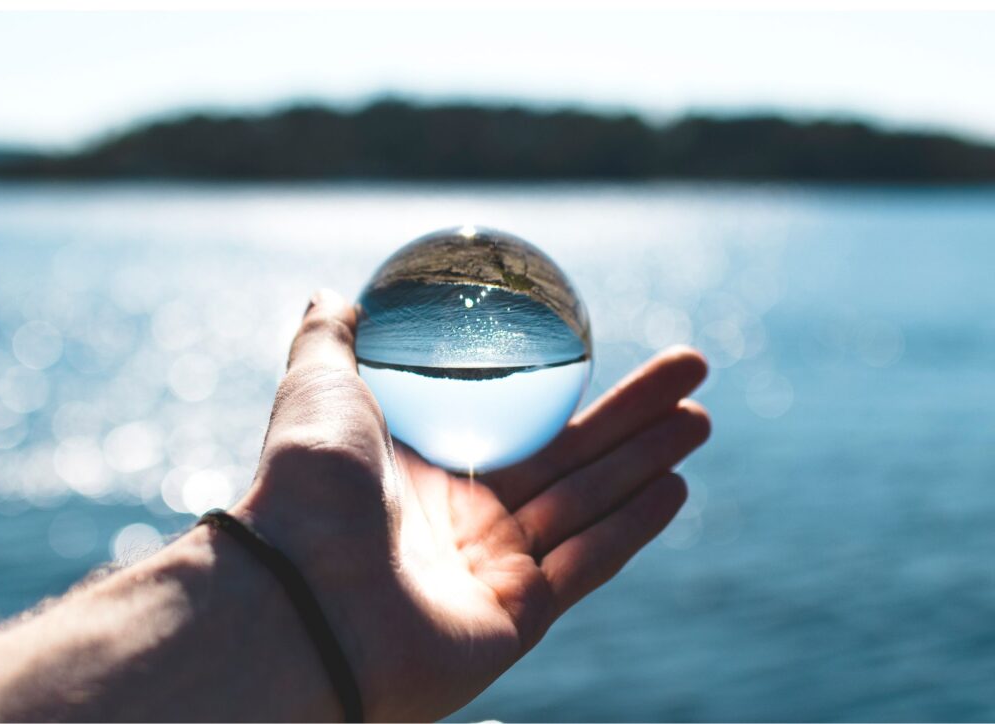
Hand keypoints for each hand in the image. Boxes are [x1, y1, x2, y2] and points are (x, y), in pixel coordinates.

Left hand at [235, 290, 710, 720]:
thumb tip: (336, 293)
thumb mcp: (317, 386)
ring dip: (648, 461)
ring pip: (589, 504)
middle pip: (572, 459)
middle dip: (635, 417)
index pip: (522, 423)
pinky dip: (631, 527)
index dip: (572, 387)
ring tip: (700, 418)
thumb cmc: (305, 484)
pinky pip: (586, 564)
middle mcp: (468, 521)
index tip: (611, 349)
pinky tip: (674, 485)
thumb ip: (330, 339)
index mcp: (432, 471)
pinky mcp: (517, 620)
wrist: (297, 593)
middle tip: (692, 373)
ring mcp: (495, 572)